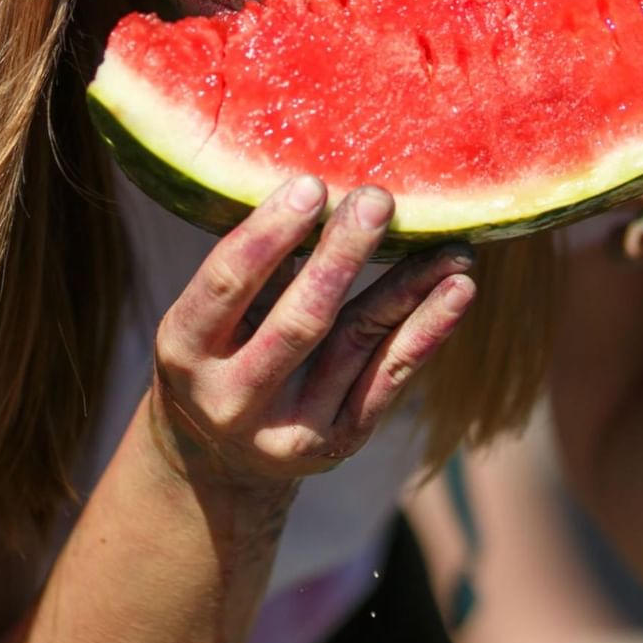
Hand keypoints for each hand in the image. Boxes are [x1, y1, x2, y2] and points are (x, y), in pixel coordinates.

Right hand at [150, 178, 475, 490]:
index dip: (269, 235)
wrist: (223, 458)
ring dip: (408, 287)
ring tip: (450, 244)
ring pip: (357, 343)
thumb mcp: (214, 314)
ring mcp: (288, 429)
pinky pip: (390, 375)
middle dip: (342, 256)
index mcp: (184, 348)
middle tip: (379, 200)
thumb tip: (322, 186)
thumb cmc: (222, 350)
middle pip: (299, 322)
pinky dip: (428, 329)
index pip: (225, 285)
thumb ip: (256, 266)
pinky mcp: (338, 441)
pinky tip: (458, 290)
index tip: (312, 184)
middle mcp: (231, 399)